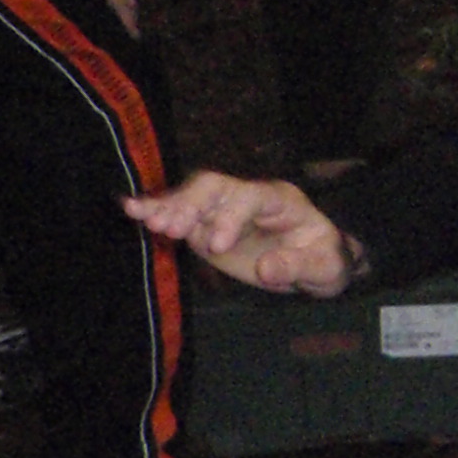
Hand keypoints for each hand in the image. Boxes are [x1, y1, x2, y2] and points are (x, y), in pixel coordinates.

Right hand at [124, 171, 356, 294]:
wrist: (314, 262)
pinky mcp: (205, 226)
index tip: (218, 247)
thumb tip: (264, 269)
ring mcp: (223, 210)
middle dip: (191, 203)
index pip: (251, 196)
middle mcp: (247, 198)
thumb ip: (297, 267)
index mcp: (280, 201)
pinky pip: (179, 215)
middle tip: (170, 227)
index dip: (231, 216)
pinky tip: (133, 212)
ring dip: (167, 206)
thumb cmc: (323, 259)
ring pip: (192, 197)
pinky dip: (157, 213)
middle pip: (215, 187)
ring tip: (140, 216)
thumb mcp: (324, 268)